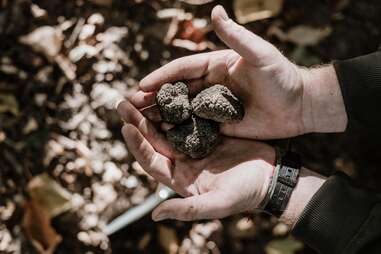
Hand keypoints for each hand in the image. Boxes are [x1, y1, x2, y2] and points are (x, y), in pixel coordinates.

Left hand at [117, 100, 274, 220]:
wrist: (271, 177)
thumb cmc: (246, 193)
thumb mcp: (217, 204)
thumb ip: (187, 210)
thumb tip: (155, 215)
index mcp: (180, 178)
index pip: (151, 161)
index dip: (138, 145)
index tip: (126, 126)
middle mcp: (182, 161)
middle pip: (154, 140)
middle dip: (137, 122)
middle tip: (123, 103)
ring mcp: (194, 144)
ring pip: (167, 126)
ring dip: (153, 111)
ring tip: (139, 93)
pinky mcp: (207, 131)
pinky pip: (187, 116)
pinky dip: (177, 105)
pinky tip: (168, 91)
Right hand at [130, 5, 307, 138]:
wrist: (300, 106)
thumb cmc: (282, 78)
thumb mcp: (260, 55)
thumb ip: (237, 37)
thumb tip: (215, 11)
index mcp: (215, 65)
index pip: (182, 70)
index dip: (161, 77)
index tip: (141, 86)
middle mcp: (210, 84)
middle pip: (176, 90)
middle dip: (153, 97)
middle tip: (130, 105)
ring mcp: (213, 105)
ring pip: (181, 109)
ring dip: (160, 115)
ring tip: (139, 122)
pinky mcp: (219, 124)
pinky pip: (194, 127)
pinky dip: (178, 130)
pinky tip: (162, 137)